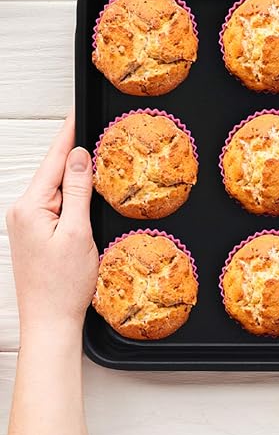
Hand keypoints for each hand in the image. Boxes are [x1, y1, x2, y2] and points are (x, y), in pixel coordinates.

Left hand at [6, 112, 97, 337]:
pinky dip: (73, 193)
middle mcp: (24, 210)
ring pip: (58, 187)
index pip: (55, 160)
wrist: (50, 322)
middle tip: (99, 131)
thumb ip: (77, 191)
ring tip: (99, 156)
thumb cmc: (63, 285)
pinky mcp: (37, 232)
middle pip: (55, 170)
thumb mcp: (77, 232)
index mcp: (30, 207)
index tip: (77, 112)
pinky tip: (87, 190)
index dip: (69, 133)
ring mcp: (29, 222)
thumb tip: (79, 156)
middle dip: (76, 151)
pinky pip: (57, 202)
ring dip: (77, 173)